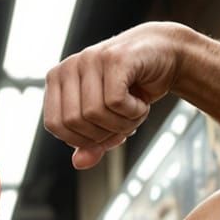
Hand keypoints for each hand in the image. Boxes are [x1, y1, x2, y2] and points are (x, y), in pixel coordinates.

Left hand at [43, 23, 182, 169]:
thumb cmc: (131, 88)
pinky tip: (142, 103)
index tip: (102, 132)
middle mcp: (70, 65)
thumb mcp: (107, 120)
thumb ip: (91, 144)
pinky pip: (115, 102)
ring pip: (94, 113)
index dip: (79, 139)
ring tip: (134, 112)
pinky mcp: (115, 58)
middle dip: (102, 133)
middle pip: (74, 122)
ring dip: (122, 124)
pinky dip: (133, 112)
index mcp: (57, 79)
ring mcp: (91, 58)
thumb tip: (79, 163)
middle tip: (122, 123)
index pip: (55, 125)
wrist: (165, 55)